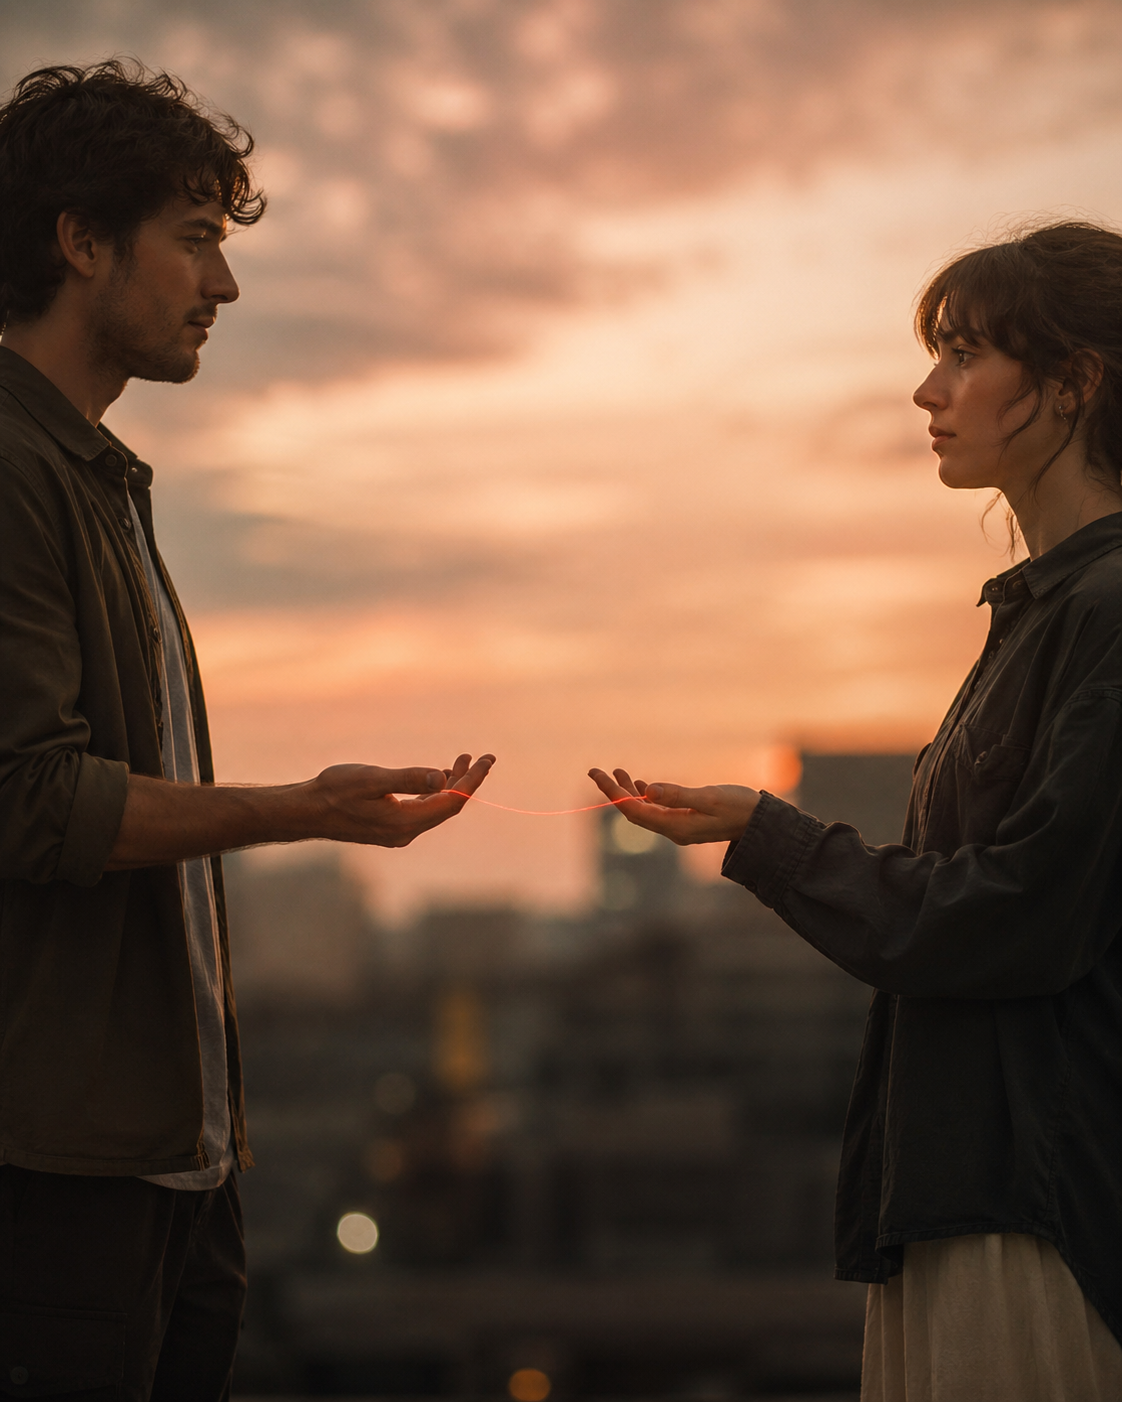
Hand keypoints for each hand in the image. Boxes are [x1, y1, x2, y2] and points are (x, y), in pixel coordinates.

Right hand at [311, 752, 494, 846]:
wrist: (306, 811)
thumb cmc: (334, 791)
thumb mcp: (372, 779)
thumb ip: (408, 778)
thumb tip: (442, 779)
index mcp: (406, 823)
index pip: (452, 801)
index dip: (472, 780)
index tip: (488, 759)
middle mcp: (406, 832)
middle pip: (449, 807)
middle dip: (467, 781)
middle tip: (482, 756)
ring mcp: (398, 832)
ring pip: (436, 808)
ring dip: (452, 784)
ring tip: (464, 759)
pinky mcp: (390, 827)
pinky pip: (423, 810)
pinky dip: (434, 793)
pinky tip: (438, 777)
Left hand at [587, 766, 758, 845]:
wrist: (762, 824)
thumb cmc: (740, 808)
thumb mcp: (710, 797)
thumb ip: (678, 795)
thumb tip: (647, 790)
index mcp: (675, 826)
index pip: (633, 810)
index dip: (612, 792)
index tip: (596, 774)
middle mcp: (673, 830)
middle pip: (634, 812)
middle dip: (614, 792)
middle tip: (595, 771)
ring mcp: (679, 827)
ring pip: (645, 810)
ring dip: (629, 791)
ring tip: (616, 771)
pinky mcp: (687, 821)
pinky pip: (658, 810)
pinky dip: (647, 795)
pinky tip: (641, 784)